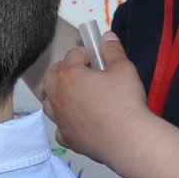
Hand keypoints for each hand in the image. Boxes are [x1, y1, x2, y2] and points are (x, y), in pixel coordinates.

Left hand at [42, 31, 150, 165]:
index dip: (85, 52)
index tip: (96, 55)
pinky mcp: (67, 138)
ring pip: (50, 102)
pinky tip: (77, 120)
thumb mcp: (124, 69)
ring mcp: (60, 119)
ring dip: (59, 94)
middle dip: (65, 69)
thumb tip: (107, 37)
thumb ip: (113, 50)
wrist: (128, 140)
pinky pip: (59, 126)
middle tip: (81, 70)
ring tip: (74, 93)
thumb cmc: (125, 104)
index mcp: (69, 77)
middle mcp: (58, 97)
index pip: (72, 55)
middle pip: (52, 76)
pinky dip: (65, 121)